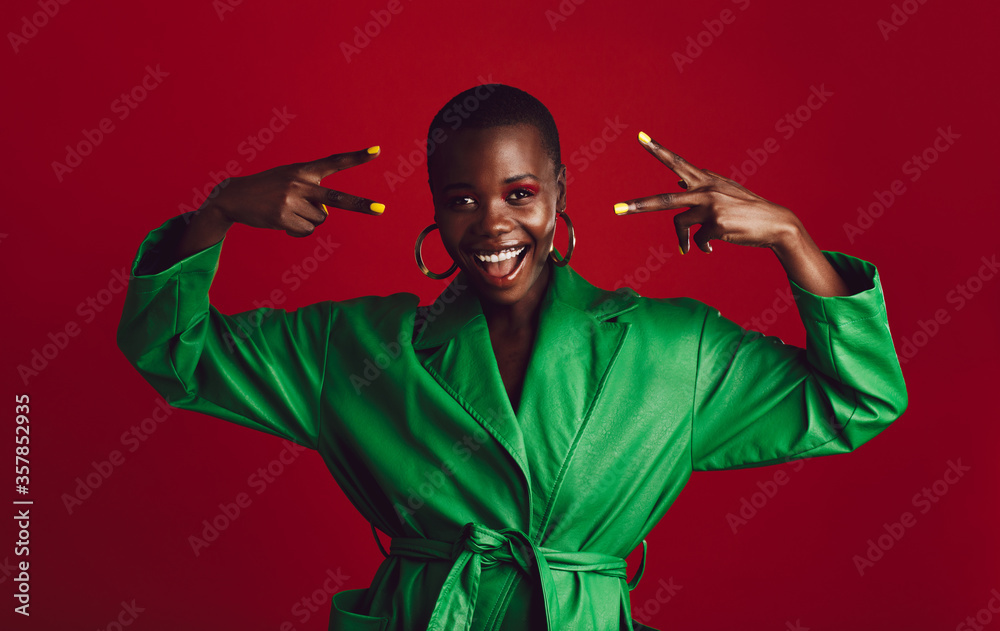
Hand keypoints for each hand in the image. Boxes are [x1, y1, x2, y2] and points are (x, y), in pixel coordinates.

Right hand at [204, 146, 383, 237]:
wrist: (234, 197)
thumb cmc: (268, 189)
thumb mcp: (289, 182)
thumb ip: (311, 194)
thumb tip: (324, 216)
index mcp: (303, 170)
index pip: (334, 161)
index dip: (356, 157)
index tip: (377, 150)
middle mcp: (300, 183)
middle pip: (337, 199)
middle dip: (361, 205)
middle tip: (381, 210)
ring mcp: (291, 201)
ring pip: (319, 220)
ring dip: (307, 220)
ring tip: (287, 212)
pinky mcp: (283, 218)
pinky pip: (305, 231)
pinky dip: (297, 230)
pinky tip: (282, 221)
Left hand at [613, 132, 801, 254]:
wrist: (775, 223)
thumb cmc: (746, 209)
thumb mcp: (723, 192)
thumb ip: (700, 187)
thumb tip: (676, 184)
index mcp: (706, 179)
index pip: (677, 162)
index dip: (658, 150)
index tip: (639, 137)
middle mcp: (705, 190)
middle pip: (665, 201)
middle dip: (639, 206)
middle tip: (616, 210)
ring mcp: (710, 207)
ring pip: (681, 225)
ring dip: (683, 239)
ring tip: (687, 247)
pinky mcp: (716, 225)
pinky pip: (698, 239)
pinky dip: (702, 245)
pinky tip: (712, 246)